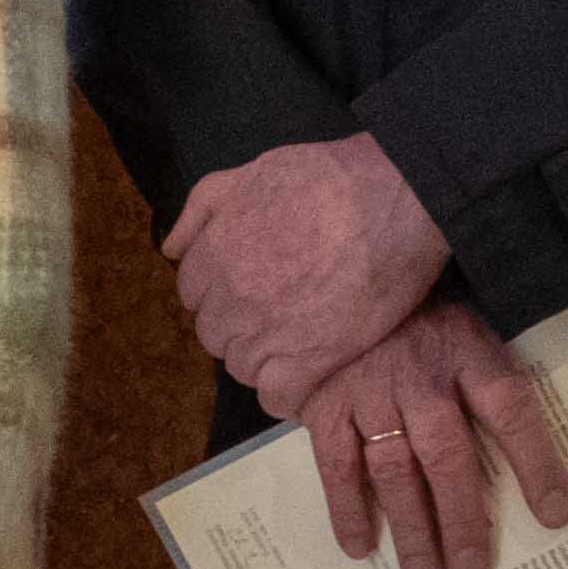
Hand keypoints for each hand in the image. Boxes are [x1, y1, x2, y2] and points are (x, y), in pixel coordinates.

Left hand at [163, 133, 451, 421]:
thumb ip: (203, 208)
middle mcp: (230, 298)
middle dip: (240, 326)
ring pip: (242, 366)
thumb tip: (171, 249)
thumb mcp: (250, 172)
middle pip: (215, 333)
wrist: (396, 197)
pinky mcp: (309, 360)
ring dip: (264, 359)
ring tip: (300, 341)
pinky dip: (287, 394)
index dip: (224, 294)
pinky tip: (306, 378)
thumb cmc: (329, 178)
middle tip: (282, 315)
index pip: (194, 295)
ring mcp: (266, 332)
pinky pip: (277, 396)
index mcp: (213, 256)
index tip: (253, 292)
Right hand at [297, 299, 567, 568]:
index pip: (510, 412)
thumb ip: (489, 369)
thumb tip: (531, 438)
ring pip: (395, 470)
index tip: (557, 515)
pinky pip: (337, 465)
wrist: (333, 279)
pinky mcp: (325, 406)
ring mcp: (368, 394)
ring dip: (411, 527)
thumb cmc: (416, 310)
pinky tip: (361, 547)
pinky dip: (347, 509)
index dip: (536, 465)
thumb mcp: (467, 320)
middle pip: (449, 457)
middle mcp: (419, 378)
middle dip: (462, 519)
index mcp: (465, 352)